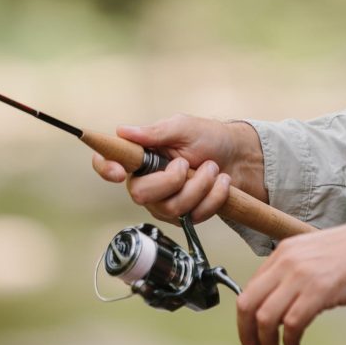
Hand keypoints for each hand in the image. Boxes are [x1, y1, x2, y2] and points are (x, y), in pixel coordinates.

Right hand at [91, 114, 267, 223]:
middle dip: (172, 180)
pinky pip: (193, 216)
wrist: (240, 158)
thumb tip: (124, 131)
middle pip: (140, 194)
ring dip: (200, 186)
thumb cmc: (209, 138)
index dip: (105, 168)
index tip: (119, 172)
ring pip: (172, 207)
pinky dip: (213, 197)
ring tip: (213, 169)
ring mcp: (164, 202)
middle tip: (188, 163)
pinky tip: (221, 183)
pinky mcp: (184, 217)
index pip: (107, 164)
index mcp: (140, 156)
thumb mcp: (183, 127)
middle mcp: (147, 182)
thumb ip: (155, 132)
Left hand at [236, 212, 345, 344]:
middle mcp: (286, 262)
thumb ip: (295, 273)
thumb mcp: (316, 255)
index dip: (245, 318)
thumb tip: (281, 303)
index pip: (249, 289)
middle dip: (246, 335)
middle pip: (247, 304)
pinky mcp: (320, 290)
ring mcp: (301, 275)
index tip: (252, 335)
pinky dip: (289, 342)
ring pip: (265, 318)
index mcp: (283, 252)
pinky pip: (292, 324)